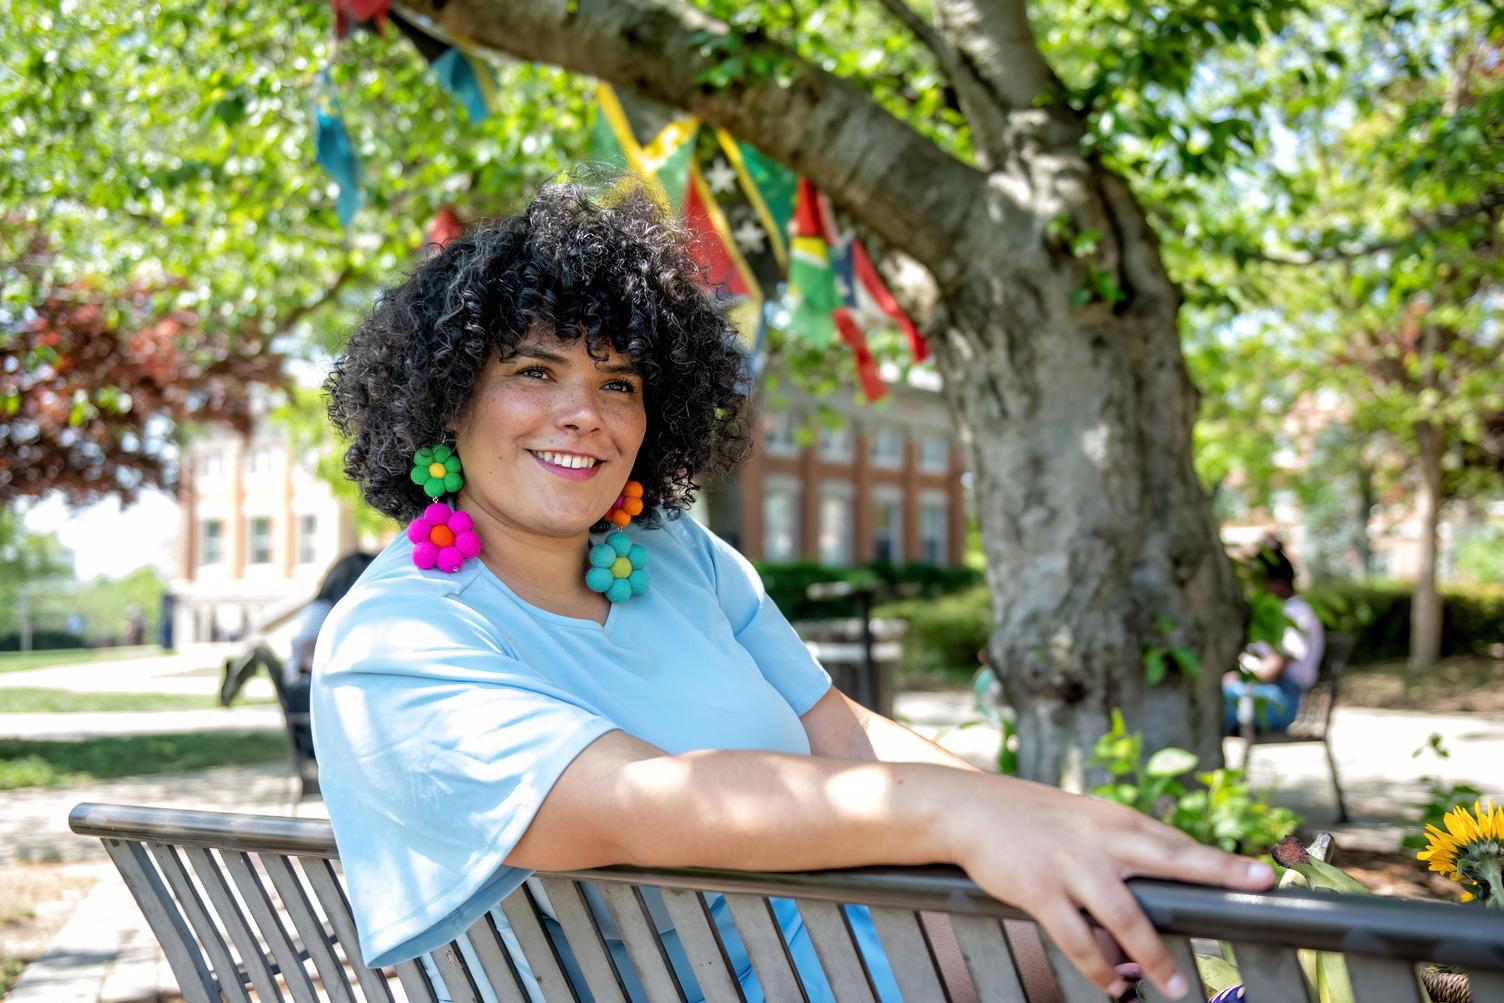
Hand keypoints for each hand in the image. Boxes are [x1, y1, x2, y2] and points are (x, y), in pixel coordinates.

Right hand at [947, 776, 1274, 998]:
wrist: (969, 808)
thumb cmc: (1034, 820)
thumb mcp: (1084, 821)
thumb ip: (1122, 848)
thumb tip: (1168, 881)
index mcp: (1116, 820)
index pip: (1177, 843)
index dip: (1221, 861)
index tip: (1265, 875)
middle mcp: (1101, 838)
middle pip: (1170, 856)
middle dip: (1217, 872)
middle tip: (1260, 885)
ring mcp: (1070, 865)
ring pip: (1124, 915)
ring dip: (1153, 955)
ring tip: (1177, 987)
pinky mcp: (1039, 890)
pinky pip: (1076, 938)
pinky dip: (1098, 967)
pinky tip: (1114, 986)